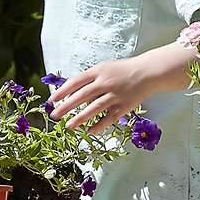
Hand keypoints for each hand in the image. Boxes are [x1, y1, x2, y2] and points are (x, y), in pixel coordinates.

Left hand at [48, 53, 172, 135]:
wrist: (147, 71)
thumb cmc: (121, 71)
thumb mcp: (103, 69)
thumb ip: (88, 79)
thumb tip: (69, 93)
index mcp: (98, 71)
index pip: (76, 81)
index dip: (62, 91)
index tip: (51, 100)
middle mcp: (106, 82)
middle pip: (82, 95)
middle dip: (66, 106)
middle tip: (54, 116)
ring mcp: (116, 94)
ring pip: (95, 107)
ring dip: (80, 118)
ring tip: (68, 126)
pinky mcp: (126, 105)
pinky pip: (111, 117)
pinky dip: (100, 125)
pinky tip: (90, 131)